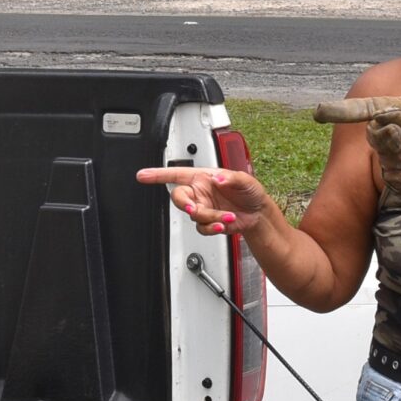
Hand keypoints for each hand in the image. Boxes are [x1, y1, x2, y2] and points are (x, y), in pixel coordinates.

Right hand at [136, 164, 274, 239]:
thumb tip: (218, 180)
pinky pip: (201, 227)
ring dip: (210, 218)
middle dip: (185, 204)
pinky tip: (224, 224)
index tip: (143, 175)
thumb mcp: (245, 180)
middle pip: (179, 197)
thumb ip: (231, 178)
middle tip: (194, 208)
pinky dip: (212, 227)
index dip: (158, 174)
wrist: (258, 213)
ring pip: (193, 216)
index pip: (176, 173)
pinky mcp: (208, 222)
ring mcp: (203, 208)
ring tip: (227, 217)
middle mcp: (200, 192)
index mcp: (204, 177)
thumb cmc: (250, 192)